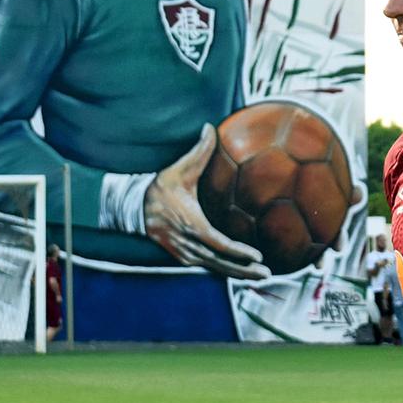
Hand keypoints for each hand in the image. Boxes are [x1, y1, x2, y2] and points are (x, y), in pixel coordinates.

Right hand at [145, 124, 271, 279]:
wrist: (135, 208)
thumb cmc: (161, 188)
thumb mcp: (179, 170)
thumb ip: (198, 151)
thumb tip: (210, 127)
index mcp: (190, 223)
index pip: (217, 242)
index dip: (237, 251)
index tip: (257, 254)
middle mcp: (188, 243)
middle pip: (220, 262)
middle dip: (244, 269)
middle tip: (267, 273)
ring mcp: (185, 253)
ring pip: (215, 268)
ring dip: (238, 273)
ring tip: (262, 275)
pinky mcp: (183, 257)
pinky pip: (208, 266)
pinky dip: (225, 270)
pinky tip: (243, 272)